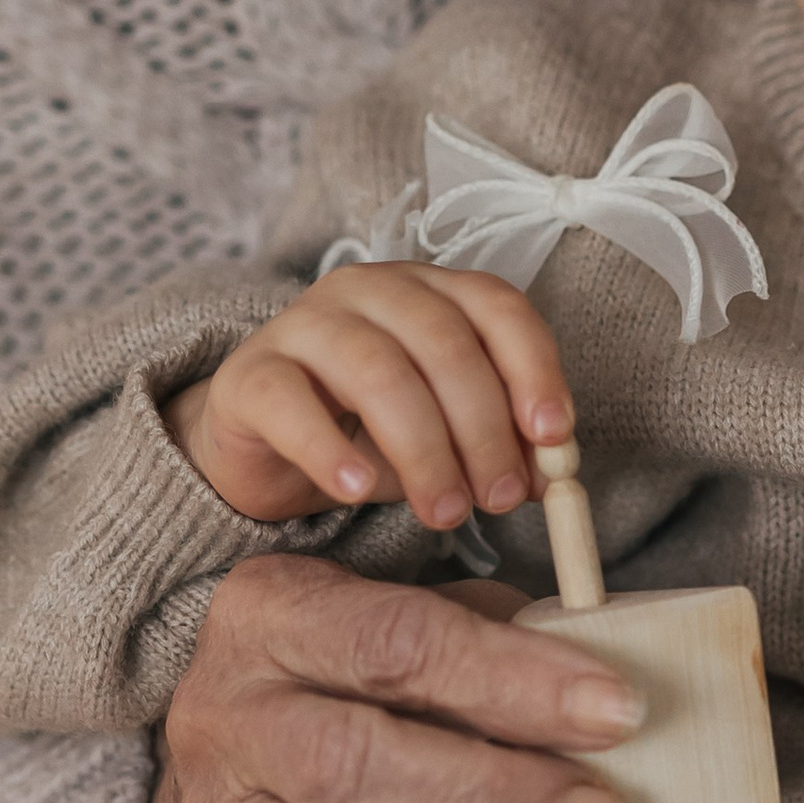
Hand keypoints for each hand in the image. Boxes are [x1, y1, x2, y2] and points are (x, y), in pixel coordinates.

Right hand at [154, 553, 637, 802]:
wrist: (227, 770)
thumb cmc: (349, 681)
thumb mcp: (406, 616)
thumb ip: (491, 640)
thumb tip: (603, 700)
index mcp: (269, 617)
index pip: (392, 641)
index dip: (513, 681)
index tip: (616, 712)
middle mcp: (226, 721)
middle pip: (352, 766)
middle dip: (499, 797)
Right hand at [168, 265, 572, 528]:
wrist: (262, 448)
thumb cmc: (366, 431)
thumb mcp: (447, 438)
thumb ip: (500, 445)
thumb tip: (550, 476)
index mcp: (429, 290)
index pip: (496, 305)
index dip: (533, 367)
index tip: (554, 436)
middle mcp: (369, 290)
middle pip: (443, 344)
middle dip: (483, 429)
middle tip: (498, 498)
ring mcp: (303, 324)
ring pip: (377, 372)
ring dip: (424, 451)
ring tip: (444, 512)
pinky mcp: (249, 375)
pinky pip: (292, 405)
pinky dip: (331, 451)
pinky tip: (356, 490)